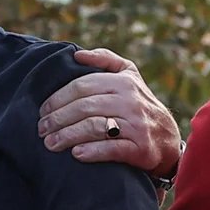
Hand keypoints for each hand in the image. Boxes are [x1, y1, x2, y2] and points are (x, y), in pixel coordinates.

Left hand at [37, 48, 181, 176]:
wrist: (168, 138)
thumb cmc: (138, 104)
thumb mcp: (129, 76)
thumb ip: (105, 60)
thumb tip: (77, 55)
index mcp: (123, 82)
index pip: (81, 86)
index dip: (57, 99)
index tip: (42, 111)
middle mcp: (130, 101)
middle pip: (84, 107)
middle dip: (57, 119)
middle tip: (41, 129)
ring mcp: (137, 125)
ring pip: (94, 127)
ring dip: (67, 136)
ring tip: (50, 143)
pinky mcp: (141, 148)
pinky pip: (112, 149)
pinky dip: (91, 152)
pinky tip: (75, 154)